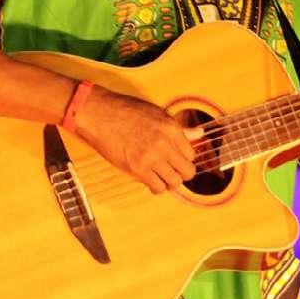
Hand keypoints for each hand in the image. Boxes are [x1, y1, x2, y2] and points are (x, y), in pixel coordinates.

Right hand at [74, 86, 197, 194]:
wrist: (99, 114)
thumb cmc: (126, 111)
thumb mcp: (158, 114)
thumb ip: (179, 128)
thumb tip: (199, 133)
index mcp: (171, 128)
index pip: (192, 153)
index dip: (185, 158)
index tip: (178, 158)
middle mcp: (164, 144)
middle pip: (187, 171)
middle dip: (183, 173)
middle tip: (174, 170)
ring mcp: (150, 158)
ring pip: (174, 182)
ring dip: (170, 182)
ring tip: (163, 176)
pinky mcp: (136, 169)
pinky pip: (156, 187)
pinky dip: (157, 187)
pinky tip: (152, 180)